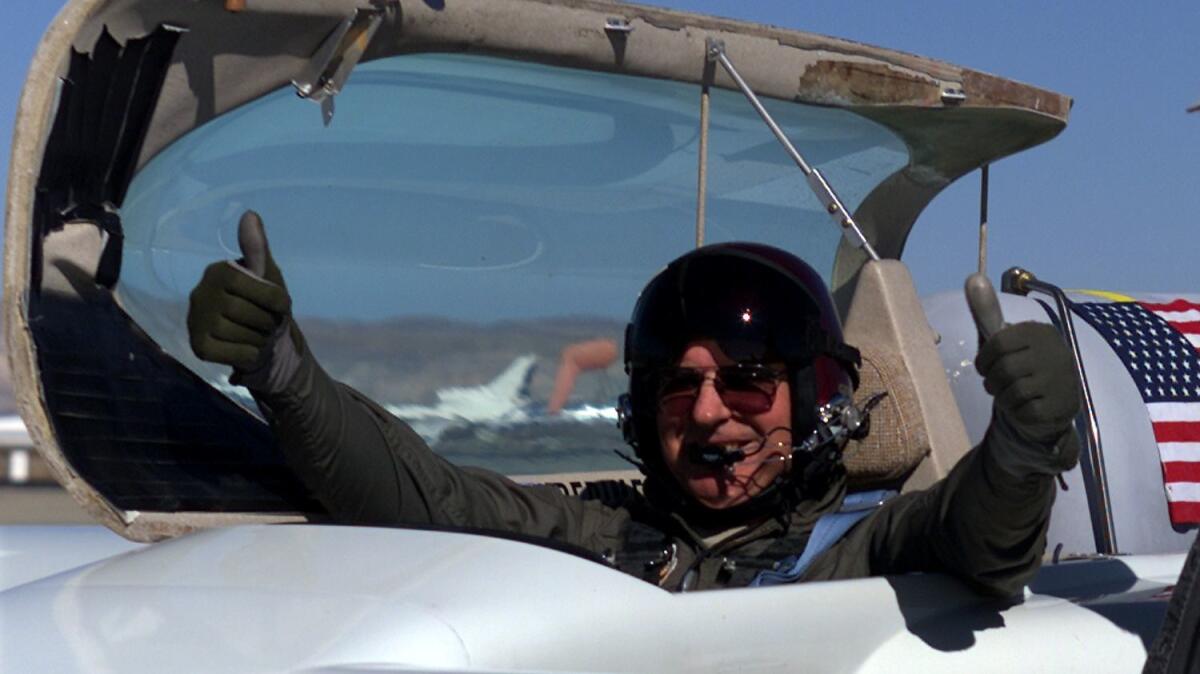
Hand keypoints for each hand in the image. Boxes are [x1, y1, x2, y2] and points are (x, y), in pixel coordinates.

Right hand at [187, 211, 290, 371]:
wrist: (264, 343)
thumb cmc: (266, 306)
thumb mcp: (268, 276)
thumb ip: (258, 248)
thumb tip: (249, 214)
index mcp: (217, 272)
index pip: (251, 284)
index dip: (274, 298)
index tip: (281, 305)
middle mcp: (199, 294)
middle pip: (246, 311)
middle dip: (267, 321)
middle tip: (265, 323)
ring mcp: (195, 321)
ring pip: (239, 333)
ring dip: (259, 338)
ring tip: (256, 334)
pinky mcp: (198, 347)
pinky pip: (234, 353)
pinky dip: (249, 354)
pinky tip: (246, 348)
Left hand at [975, 322, 1080, 443]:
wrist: (1053, 400)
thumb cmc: (1021, 366)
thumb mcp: (1005, 341)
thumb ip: (987, 315)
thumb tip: (973, 280)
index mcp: (1040, 332)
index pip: (998, 342)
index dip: (983, 359)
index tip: (984, 367)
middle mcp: (1056, 352)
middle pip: (1004, 369)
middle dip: (991, 381)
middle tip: (995, 384)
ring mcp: (1062, 380)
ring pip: (1014, 391)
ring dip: (1002, 398)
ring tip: (1008, 395)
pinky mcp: (1062, 405)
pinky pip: (1025, 412)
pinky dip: (1016, 412)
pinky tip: (1022, 407)